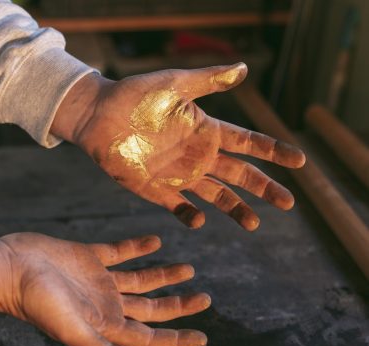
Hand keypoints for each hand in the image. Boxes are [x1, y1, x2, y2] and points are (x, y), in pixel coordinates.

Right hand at [0, 234, 209, 345]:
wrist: (10, 267)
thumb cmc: (37, 300)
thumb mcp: (72, 329)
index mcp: (106, 324)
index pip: (150, 337)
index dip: (177, 339)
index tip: (203, 337)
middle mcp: (106, 303)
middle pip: (151, 308)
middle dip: (178, 305)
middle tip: (206, 299)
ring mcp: (99, 279)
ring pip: (140, 279)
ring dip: (164, 276)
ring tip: (189, 269)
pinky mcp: (90, 256)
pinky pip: (120, 252)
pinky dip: (138, 247)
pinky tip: (156, 241)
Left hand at [52, 64, 305, 230]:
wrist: (98, 113)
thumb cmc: (135, 95)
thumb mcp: (175, 84)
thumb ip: (208, 80)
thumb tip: (245, 68)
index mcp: (206, 131)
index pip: (248, 144)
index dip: (273, 152)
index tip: (299, 162)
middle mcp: (197, 156)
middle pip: (239, 175)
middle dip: (264, 188)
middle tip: (287, 203)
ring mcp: (177, 175)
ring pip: (215, 195)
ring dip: (234, 208)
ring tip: (252, 224)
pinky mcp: (153, 188)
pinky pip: (176, 206)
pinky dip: (189, 214)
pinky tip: (200, 220)